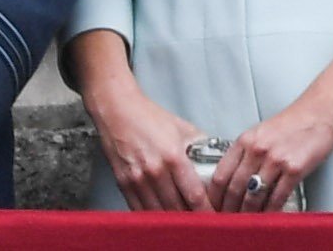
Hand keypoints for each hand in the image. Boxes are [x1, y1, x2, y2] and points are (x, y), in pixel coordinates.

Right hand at [87, 87, 212, 211]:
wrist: (117, 110)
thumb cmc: (148, 117)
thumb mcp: (182, 128)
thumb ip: (199, 146)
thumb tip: (215, 159)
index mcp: (173, 157)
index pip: (194, 196)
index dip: (206, 211)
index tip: (214, 217)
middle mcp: (155, 171)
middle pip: (177, 209)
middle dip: (191, 219)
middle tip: (201, 222)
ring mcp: (137, 180)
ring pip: (159, 213)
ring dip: (172, 220)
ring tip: (184, 222)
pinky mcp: (123, 184)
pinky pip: (140, 210)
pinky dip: (153, 217)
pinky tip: (162, 218)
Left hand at [210, 101, 332, 212]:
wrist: (318, 113)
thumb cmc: (291, 124)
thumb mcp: (260, 134)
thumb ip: (244, 154)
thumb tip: (231, 181)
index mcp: (245, 141)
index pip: (220, 175)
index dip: (213, 198)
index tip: (214, 208)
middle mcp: (257, 149)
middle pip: (234, 189)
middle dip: (229, 211)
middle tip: (228, 223)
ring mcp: (275, 159)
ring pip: (253, 197)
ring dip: (248, 215)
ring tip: (246, 225)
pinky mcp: (294, 169)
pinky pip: (277, 198)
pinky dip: (271, 212)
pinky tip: (268, 217)